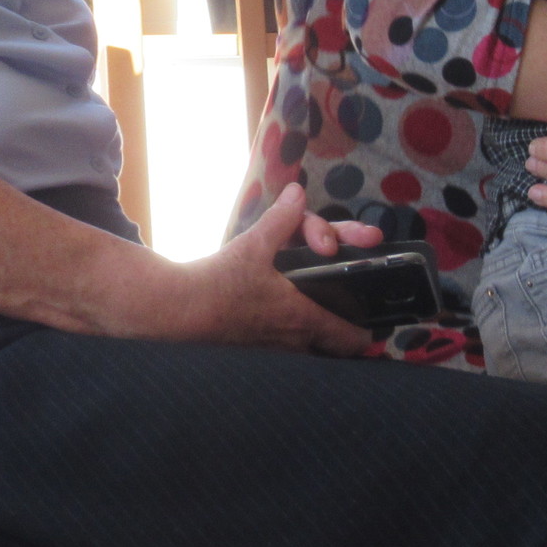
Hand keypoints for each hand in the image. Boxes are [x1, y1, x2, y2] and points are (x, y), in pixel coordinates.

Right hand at [143, 183, 381, 355]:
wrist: (177, 310)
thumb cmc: (218, 282)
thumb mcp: (254, 245)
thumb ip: (282, 220)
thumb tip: (298, 192)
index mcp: (303, 318)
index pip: (352, 339)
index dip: (366, 331)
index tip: (370, 317)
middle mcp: (294, 343)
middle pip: (336, 348)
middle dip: (343, 329)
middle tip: (342, 311)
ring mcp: (274, 353)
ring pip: (310, 350)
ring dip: (316, 333)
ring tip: (314, 311)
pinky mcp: (254, 354)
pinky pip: (286, 350)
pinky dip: (290, 335)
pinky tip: (279, 316)